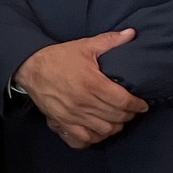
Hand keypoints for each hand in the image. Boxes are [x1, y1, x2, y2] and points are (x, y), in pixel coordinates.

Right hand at [15, 30, 147, 147]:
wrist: (30, 68)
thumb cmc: (58, 58)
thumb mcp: (84, 46)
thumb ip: (110, 41)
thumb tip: (131, 34)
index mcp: (92, 83)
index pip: (123, 101)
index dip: (137, 105)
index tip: (142, 105)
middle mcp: (83, 102)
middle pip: (116, 117)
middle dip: (128, 115)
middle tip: (130, 111)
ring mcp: (72, 115)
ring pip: (104, 130)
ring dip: (114, 126)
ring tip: (117, 120)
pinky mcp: (62, 123)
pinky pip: (83, 139)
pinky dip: (94, 138)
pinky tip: (98, 130)